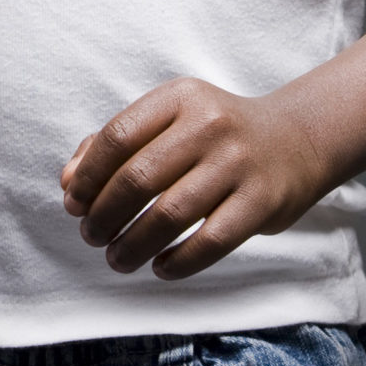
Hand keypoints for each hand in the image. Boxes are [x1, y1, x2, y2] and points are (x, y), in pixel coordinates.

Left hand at [58, 77, 333, 279]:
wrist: (296, 140)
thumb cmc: (214, 135)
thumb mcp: (169, 120)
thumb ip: (115, 144)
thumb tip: (68, 184)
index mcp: (179, 98)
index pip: (117, 136)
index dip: (88, 176)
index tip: (73, 204)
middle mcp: (209, 125)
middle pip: (138, 178)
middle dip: (104, 215)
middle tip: (91, 236)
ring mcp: (238, 163)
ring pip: (170, 215)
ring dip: (134, 244)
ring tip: (117, 259)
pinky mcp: (261, 202)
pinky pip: (210, 241)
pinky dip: (179, 262)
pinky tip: (160, 268)